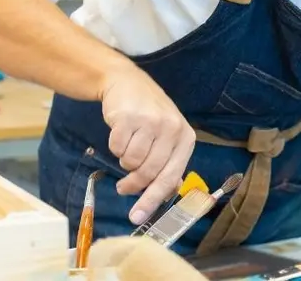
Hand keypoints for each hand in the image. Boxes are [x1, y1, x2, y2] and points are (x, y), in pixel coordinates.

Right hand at [99, 66, 195, 224]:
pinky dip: (114, 146)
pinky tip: (120, 134)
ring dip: (124, 160)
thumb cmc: (149, 116)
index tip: (137, 217)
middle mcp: (172, 129)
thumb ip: (169, 163)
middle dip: (133, 184)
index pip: (170, 176)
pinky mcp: (129, 117)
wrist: (127, 83)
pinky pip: (116, 148)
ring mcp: (151, 122)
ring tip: (128, 146)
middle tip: (123, 187)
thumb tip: (168, 193)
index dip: (153, 199)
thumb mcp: (167, 136)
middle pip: (148, 172)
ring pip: (130, 161)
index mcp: (185, 138)